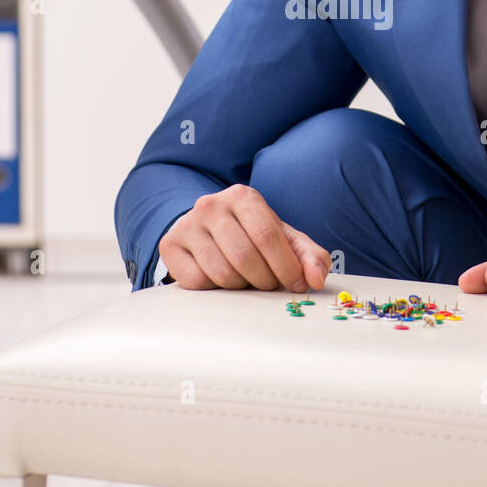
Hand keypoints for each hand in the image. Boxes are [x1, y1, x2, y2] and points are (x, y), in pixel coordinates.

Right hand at [158, 184, 331, 292]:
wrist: (208, 231)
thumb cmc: (251, 236)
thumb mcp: (284, 240)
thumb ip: (309, 256)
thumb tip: (317, 279)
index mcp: (243, 196)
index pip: (268, 236)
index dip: (286, 267)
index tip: (297, 285)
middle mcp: (211, 205)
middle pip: (245, 257)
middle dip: (265, 280)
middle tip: (269, 284)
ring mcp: (188, 224)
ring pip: (222, 273)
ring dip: (241, 286)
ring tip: (246, 279)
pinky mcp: (170, 245)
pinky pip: (198, 281)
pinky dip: (215, 289)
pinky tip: (221, 278)